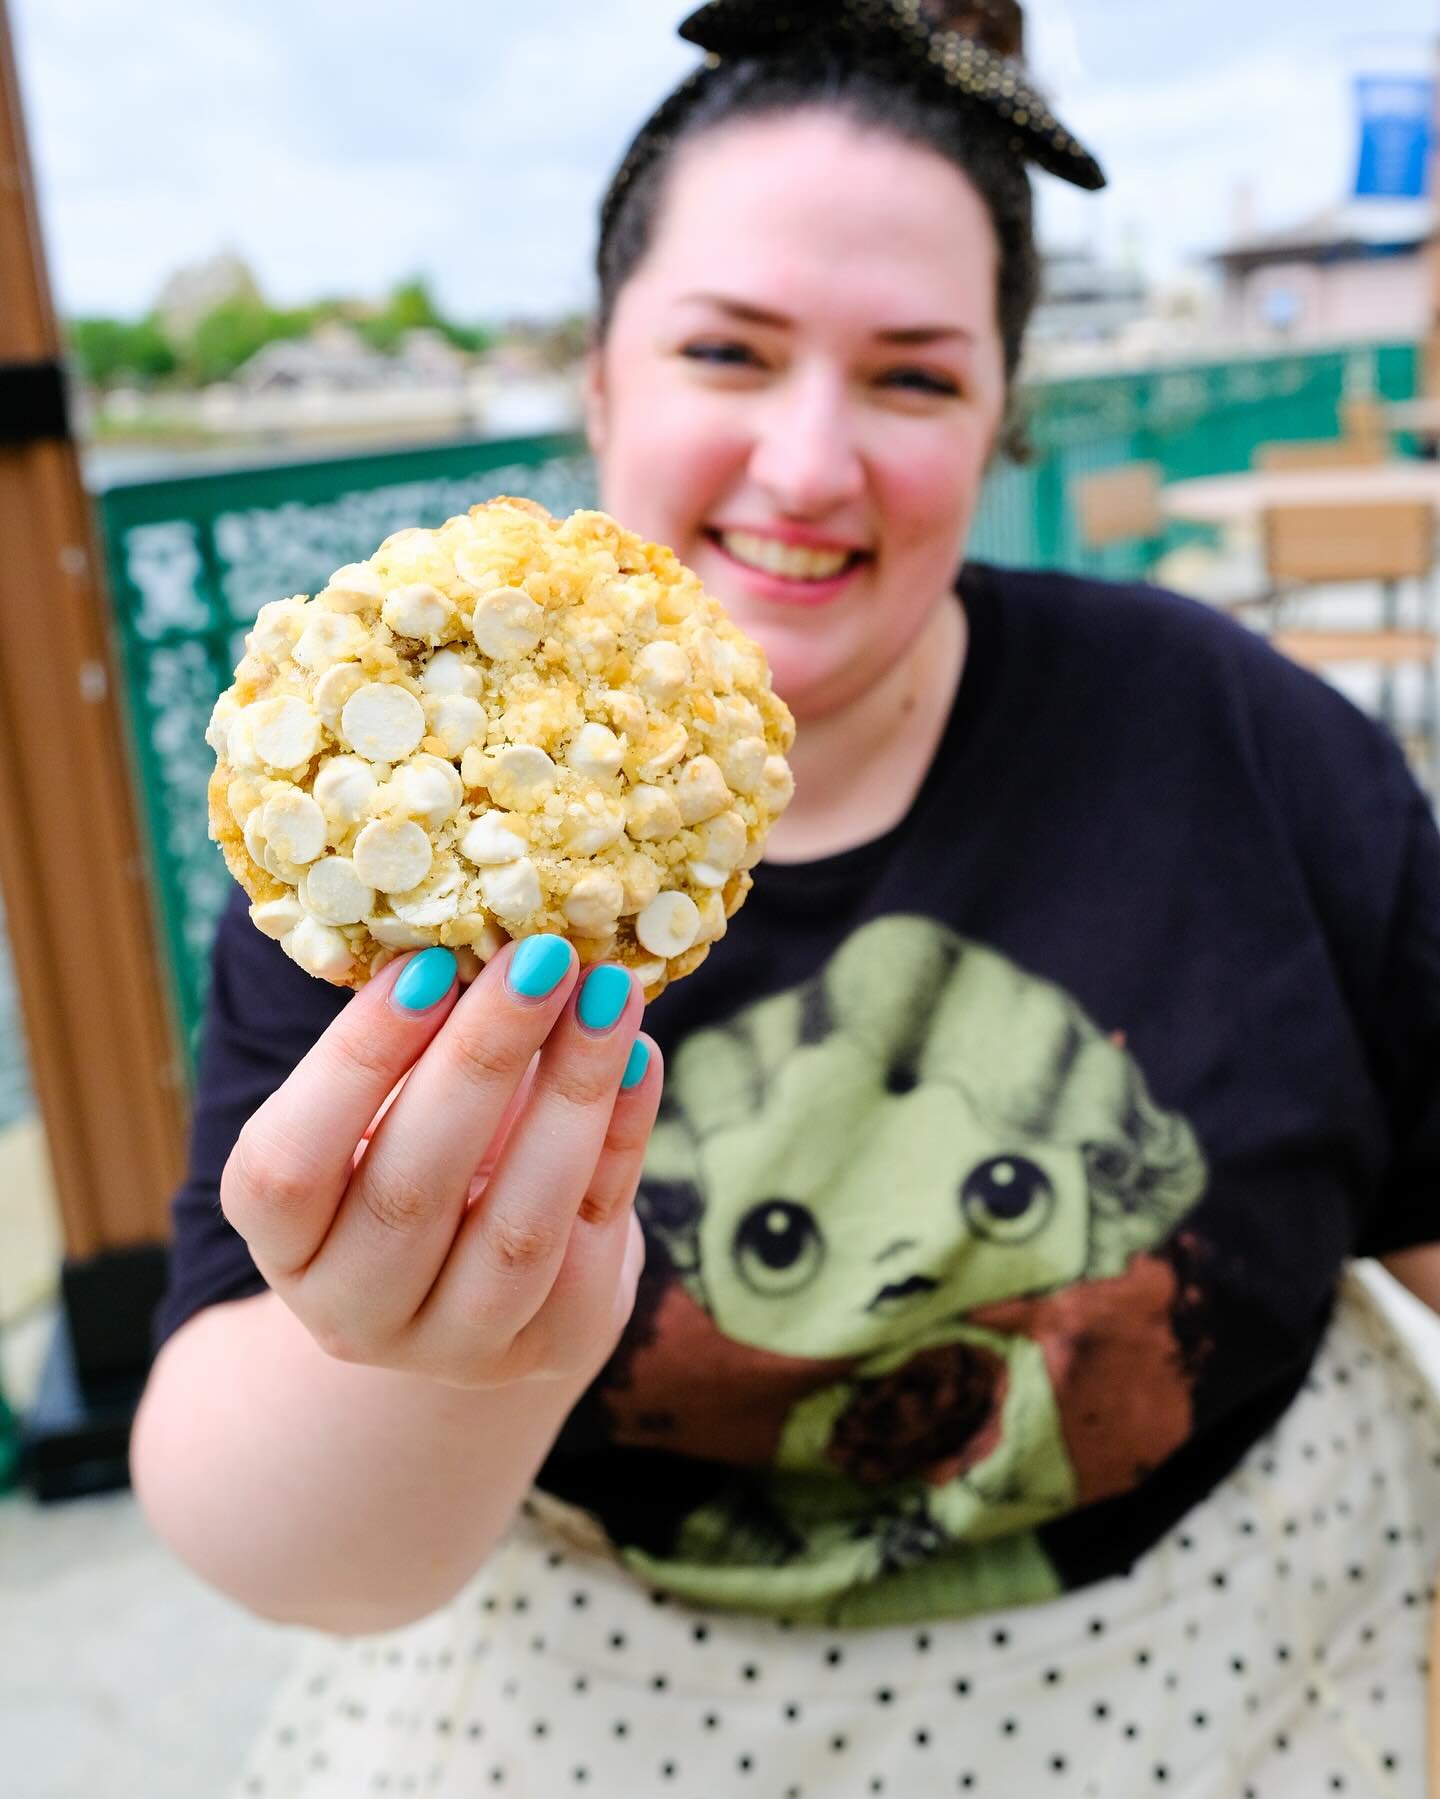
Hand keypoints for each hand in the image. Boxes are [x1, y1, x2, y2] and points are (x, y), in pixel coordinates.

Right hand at [220, 937, 658, 1388]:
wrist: (483, 1281)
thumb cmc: (421, 1155)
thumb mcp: (390, 1103)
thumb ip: (420, 1034)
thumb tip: (493, 929)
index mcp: (281, 1240)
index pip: (288, 1163)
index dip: (355, 1063)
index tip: (427, 964)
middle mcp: (351, 1310)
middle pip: (411, 1190)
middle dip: (483, 1057)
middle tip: (540, 956)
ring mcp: (453, 1348)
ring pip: (517, 1228)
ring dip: (571, 1096)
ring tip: (609, 994)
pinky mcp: (550, 1348)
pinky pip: (595, 1237)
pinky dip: (624, 1137)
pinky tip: (640, 1058)